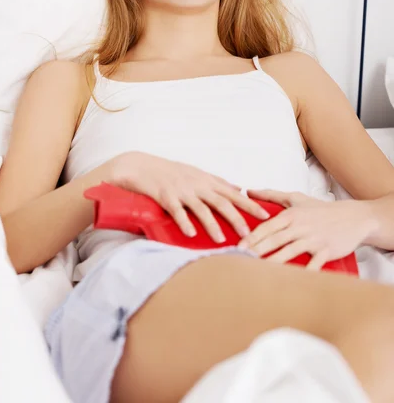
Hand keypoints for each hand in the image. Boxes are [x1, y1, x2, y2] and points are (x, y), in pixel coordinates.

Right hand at [108, 152, 269, 242]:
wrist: (141, 166)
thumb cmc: (170, 172)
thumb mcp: (197, 173)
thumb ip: (219, 183)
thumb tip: (240, 188)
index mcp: (206, 180)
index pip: (233, 193)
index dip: (250, 204)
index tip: (266, 215)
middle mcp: (197, 185)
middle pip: (221, 202)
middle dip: (237, 218)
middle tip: (249, 234)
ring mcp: (181, 190)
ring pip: (201, 208)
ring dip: (212, 224)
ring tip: (222, 239)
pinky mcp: (165, 196)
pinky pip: (176, 211)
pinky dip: (184, 222)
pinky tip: (190, 234)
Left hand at [237, 189, 375, 269]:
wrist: (353, 217)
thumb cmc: (321, 209)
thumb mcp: (296, 198)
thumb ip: (271, 195)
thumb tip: (249, 190)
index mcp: (291, 215)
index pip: (267, 227)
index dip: (252, 237)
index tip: (238, 246)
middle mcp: (300, 227)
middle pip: (275, 240)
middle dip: (257, 250)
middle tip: (240, 260)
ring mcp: (313, 239)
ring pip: (290, 251)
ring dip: (274, 262)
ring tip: (259, 271)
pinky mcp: (326, 251)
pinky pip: (314, 263)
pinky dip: (305, 272)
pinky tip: (294, 280)